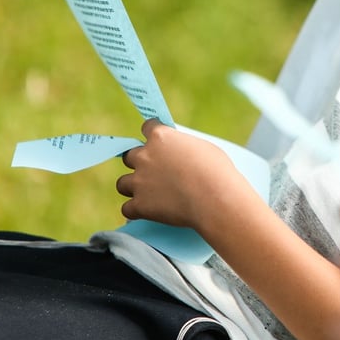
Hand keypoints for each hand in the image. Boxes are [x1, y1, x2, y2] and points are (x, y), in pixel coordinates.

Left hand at [116, 118, 248, 228]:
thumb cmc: (217, 171)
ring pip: (122, 183)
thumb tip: (180, 155)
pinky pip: (127, 209)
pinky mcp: (140, 205)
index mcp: (161, 137)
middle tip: (154, 172)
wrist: (215, 198)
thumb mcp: (203, 148)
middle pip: (129, 156)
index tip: (156, 141)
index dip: (152, 135)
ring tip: (149, 194)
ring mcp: (139, 181)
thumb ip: (184, 149)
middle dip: (139, 163)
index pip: (147, 127)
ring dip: (133, 188)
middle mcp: (145, 156)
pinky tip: (147, 212)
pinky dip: (136, 211)